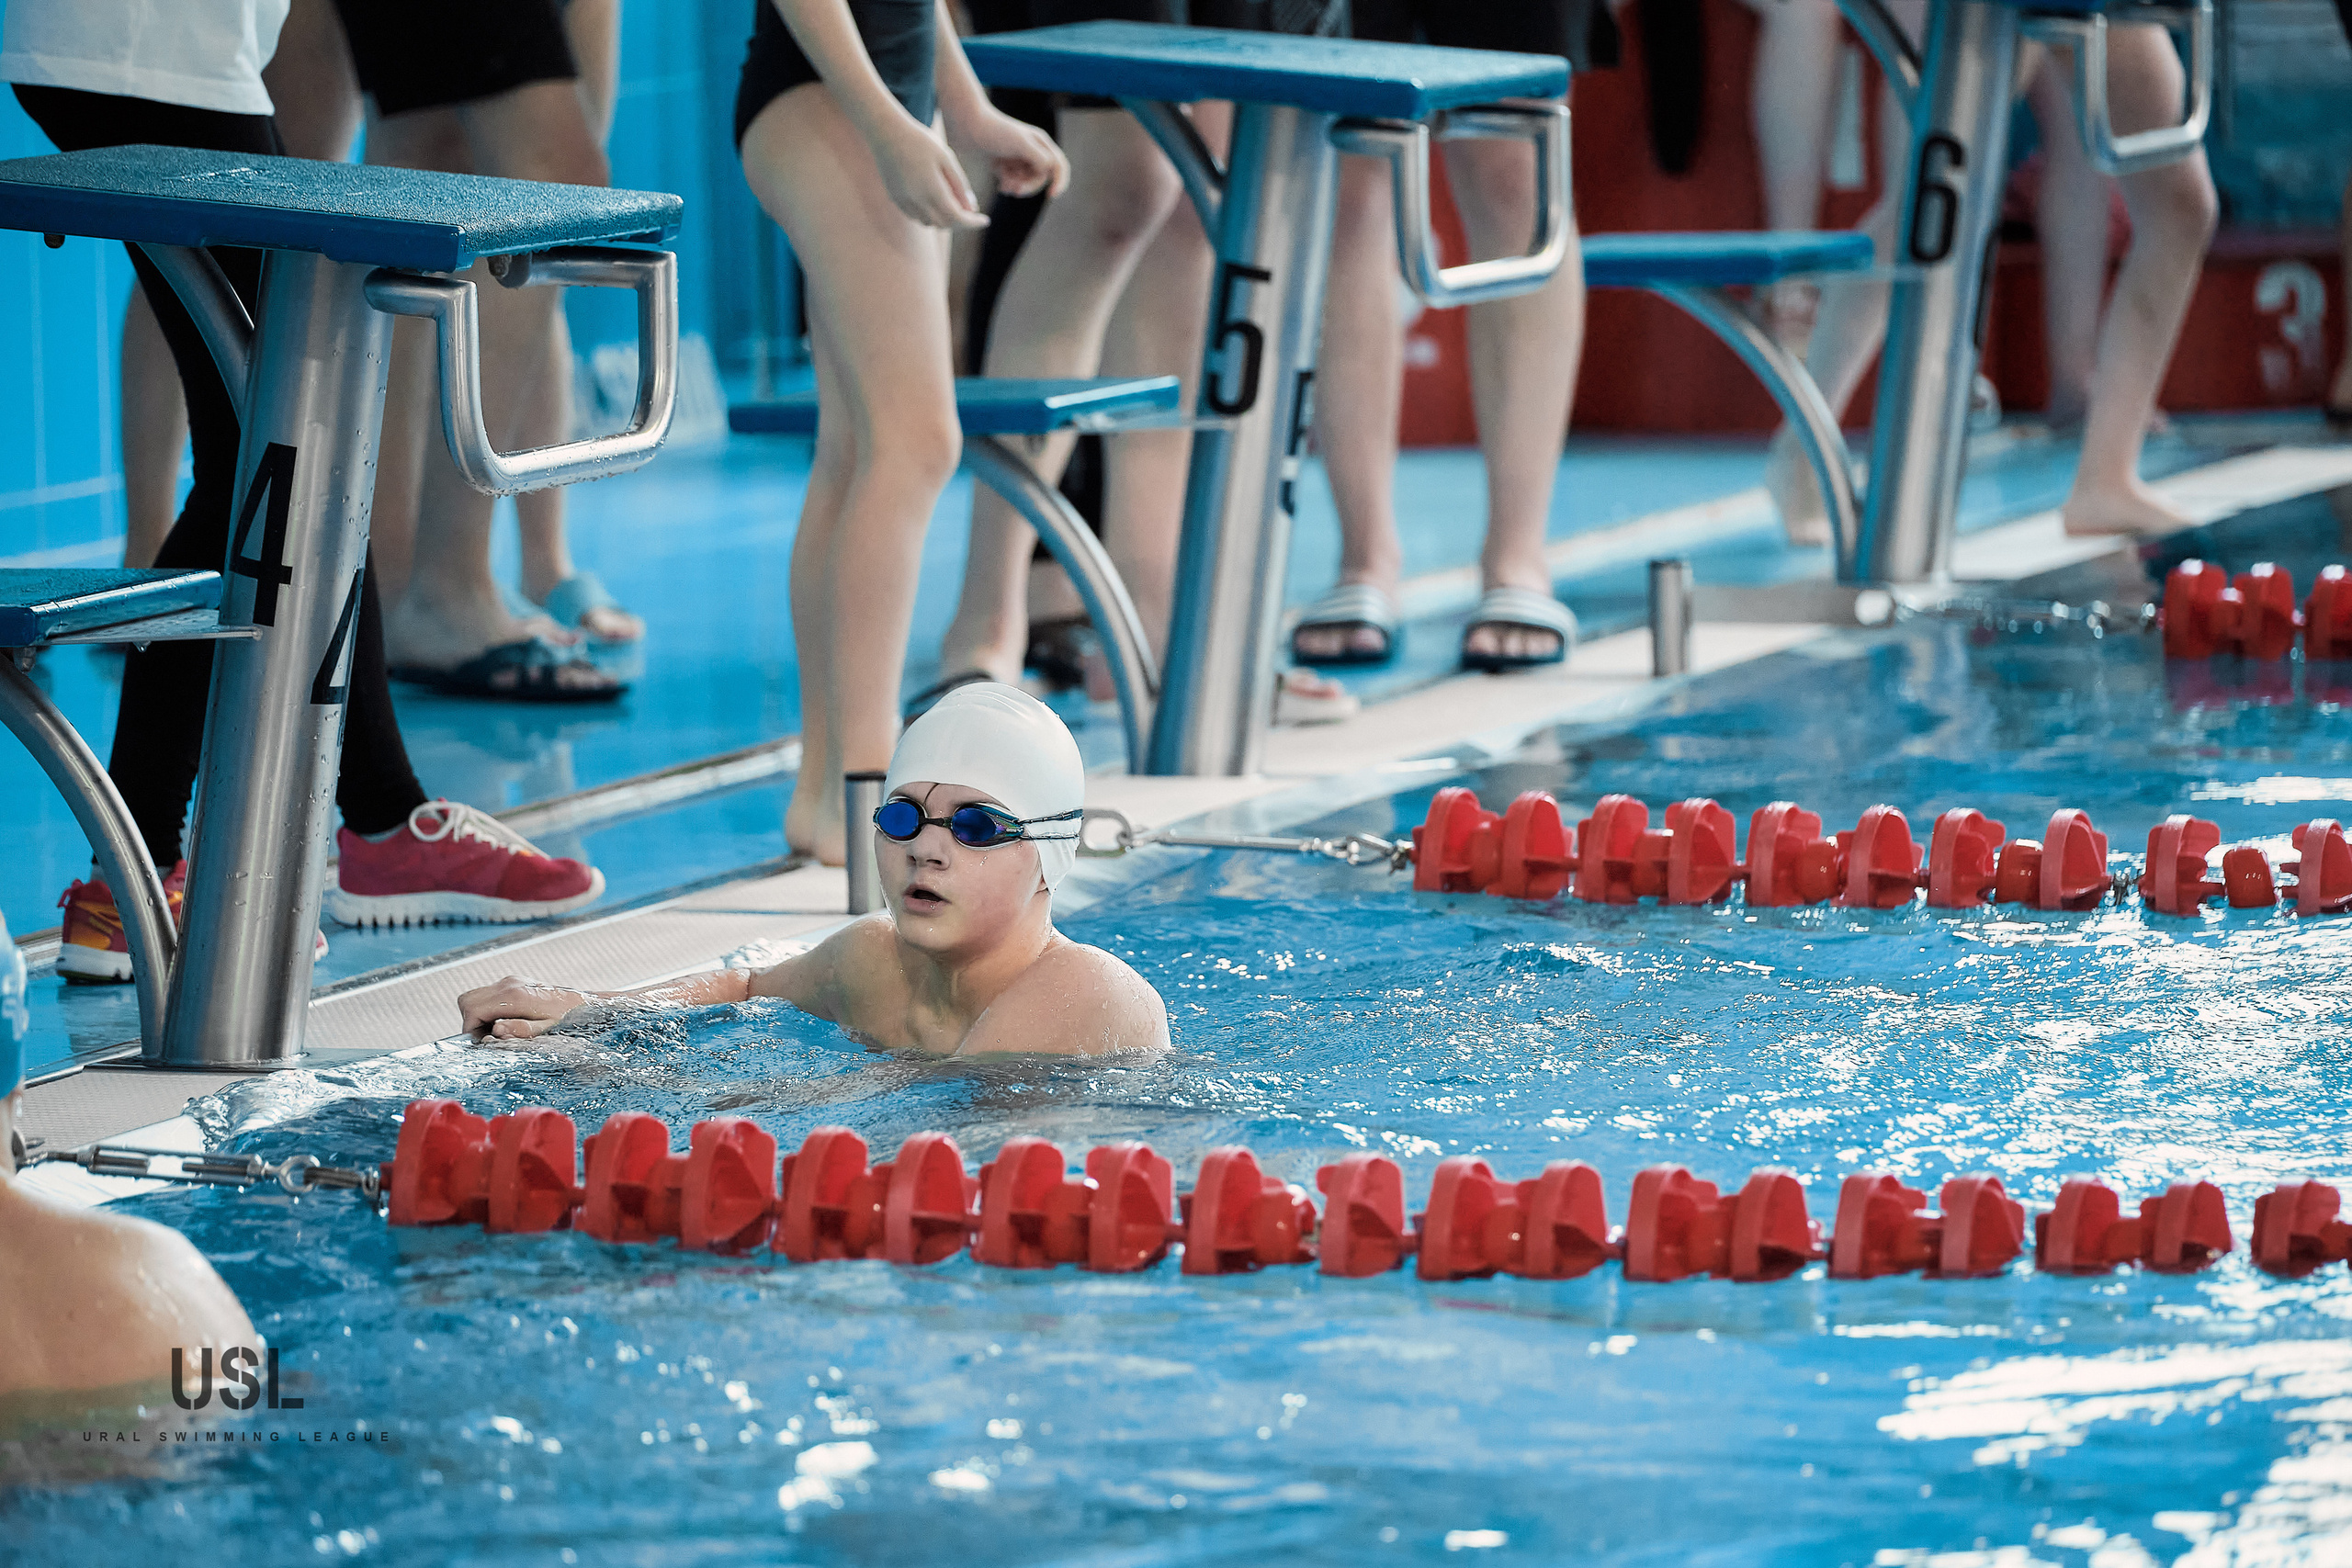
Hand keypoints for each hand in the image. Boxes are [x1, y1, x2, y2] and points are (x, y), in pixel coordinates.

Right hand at [457, 975, 594, 1040]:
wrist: (585, 1004)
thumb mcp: (546, 1030)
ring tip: (498, 1030)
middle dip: (471, 1021)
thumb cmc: (568, 1019)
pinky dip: (489, 1009)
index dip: (471, 1029)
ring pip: (476, 996)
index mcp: (515, 996)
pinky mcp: (515, 982)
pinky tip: (507, 1020)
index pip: (473, 1009)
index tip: (483, 1042)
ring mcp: (511, 981)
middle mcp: (509, 984)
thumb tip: (496, 1032)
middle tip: (488, 1037)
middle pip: (468, 1000)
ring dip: (479, 1015)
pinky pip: (489, 995)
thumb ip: (520, 1031)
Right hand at [870, 118, 989, 229]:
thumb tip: (971, 208)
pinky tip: (934, 200)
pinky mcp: (895, 198)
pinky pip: (916, 216)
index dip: (973, 223)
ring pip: (929, 223)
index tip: (985, 221)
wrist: (886, 131)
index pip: (957, 218)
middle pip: (944, 224)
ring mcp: (903, 201)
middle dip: (960, 221)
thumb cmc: (920, 140)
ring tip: (954, 202)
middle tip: (971, 209)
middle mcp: (916, 201)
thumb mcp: (946, 158)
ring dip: (944, 219)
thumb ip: (959, 184)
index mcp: (932, 190)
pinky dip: (929, 214)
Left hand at [951, 108, 1068, 201]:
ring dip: (1017, 187)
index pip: (1059, 166)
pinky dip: (1008, 186)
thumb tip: (1049, 172)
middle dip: (1029, 186)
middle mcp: (1031, 151)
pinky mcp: (1003, 164)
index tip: (1051, 195)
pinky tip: (1000, 185)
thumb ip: (1039, 158)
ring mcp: (1016, 158)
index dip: (1060, 182)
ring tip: (1004, 185)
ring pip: (1025, 182)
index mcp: (1040, 143)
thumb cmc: (994, 131)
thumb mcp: (1020, 143)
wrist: (967, 125)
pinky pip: (1012, 182)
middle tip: (1015, 191)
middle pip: (1040, 179)